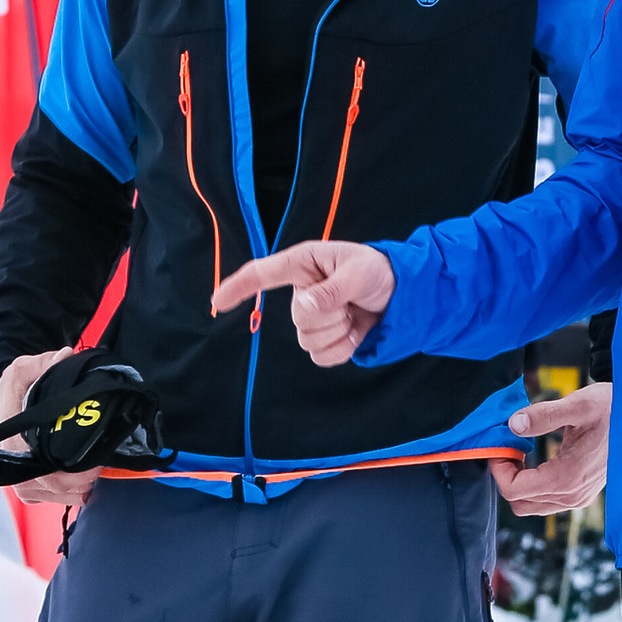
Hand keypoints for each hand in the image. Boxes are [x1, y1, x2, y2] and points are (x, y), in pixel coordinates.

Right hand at [0, 348, 84, 511]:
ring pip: (56, 493)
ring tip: (97, 468)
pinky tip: (85, 479)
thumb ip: (45, 362)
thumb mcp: (24, 369)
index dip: (65, 459)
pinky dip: (73, 492)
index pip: (35, 453)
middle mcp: (9, 461)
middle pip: (51, 480)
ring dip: (80, 483)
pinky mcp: (27, 492)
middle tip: (102, 461)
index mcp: (8, 430)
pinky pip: (55, 500)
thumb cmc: (14, 391)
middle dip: (81, 473)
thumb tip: (66, 355)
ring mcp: (18, 480)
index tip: (89, 453)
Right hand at [213, 240, 395, 365]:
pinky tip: (355, 332)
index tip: (218, 301)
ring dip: (338, 332)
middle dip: (330, 315)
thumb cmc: (379, 271)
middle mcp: (302, 291)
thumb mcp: (359, 273)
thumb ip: (332, 290)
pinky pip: (322, 356)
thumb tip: (303, 308)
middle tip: (352, 301)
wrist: (403, 294)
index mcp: (304, 265)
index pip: (263, 274)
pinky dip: (343, 348)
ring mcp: (312, 317)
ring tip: (354, 313)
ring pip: (308, 340)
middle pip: (298, 318)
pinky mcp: (325, 339)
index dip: (239, 286)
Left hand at [490, 383, 611, 514]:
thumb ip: (543, 415)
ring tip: (521, 452)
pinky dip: (533, 485)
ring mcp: (577, 499)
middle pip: (518, 502)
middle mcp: (572, 496)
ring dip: (519, 482)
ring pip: (530, 505)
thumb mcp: (578, 405)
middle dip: (506, 476)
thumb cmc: (611, 410)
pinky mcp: (581, 496)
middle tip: (508, 448)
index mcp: (567, 477)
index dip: (499, 468)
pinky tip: (536, 460)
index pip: (514, 490)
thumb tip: (513, 424)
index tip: (500, 445)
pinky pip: (545, 502)